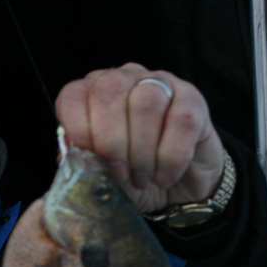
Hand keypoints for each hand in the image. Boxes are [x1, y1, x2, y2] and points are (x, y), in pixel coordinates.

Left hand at [55, 62, 224, 213]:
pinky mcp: (193, 100)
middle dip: (111, 141)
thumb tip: (73, 165)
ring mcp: (160, 84)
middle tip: (120, 174)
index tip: (92, 164)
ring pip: (147, 101)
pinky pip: (182, 120)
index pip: (73, 96)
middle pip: (109, 91)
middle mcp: (123, 79)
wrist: (178, 187)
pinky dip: (171, 157)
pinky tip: (165, 176)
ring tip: (142, 179)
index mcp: (91, 94)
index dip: (79, 131)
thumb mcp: (102, 176)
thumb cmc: (132, 176)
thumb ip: (84, 167)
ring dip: (142, 151)